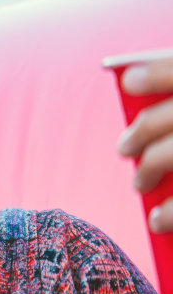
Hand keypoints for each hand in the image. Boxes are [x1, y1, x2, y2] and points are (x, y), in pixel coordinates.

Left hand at [118, 57, 172, 232]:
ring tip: (139, 184)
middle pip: (172, 117)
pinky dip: (171, 212)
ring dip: (151, 168)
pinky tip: (158, 221)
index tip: (128, 81)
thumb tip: (130, 81)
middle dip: (144, 131)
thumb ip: (167, 105)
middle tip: (125, 149)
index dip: (159, 72)